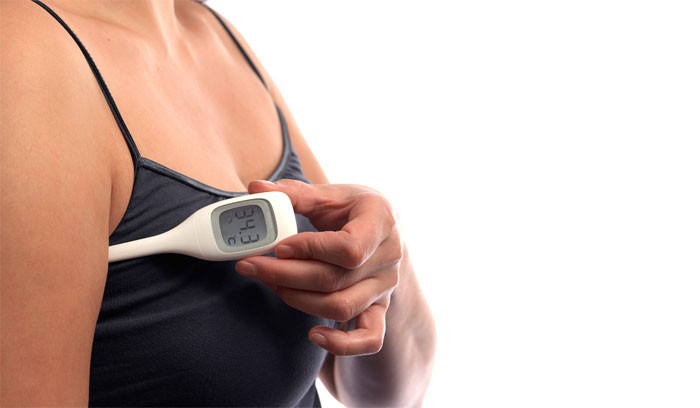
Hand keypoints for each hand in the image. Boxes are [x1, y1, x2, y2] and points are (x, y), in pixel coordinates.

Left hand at [235, 179, 402, 355]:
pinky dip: (343, 344)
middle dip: (286, 275)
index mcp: (380, 220)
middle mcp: (389, 256)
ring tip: (271, 283)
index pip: (349, 247)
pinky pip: (370, 338)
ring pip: (342, 306)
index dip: (311, 250)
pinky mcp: (380, 309)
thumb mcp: (330, 194)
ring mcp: (386, 286)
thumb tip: (256, 189)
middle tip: (251, 265)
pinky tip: (314, 335)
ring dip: (299, 299)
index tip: (278, 246)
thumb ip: (293, 193)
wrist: (382, 231)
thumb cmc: (352, 209)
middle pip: (335, 280)